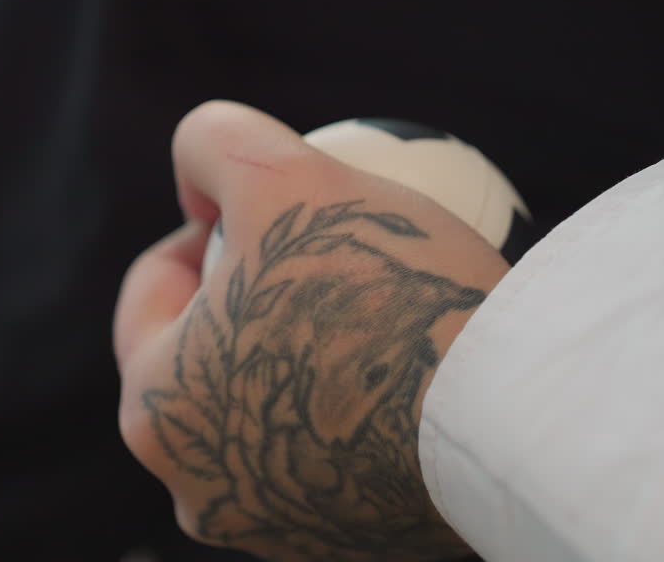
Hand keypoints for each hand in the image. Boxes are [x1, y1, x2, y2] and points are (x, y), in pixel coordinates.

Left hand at [114, 102, 509, 560]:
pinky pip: (340, 464)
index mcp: (157, 412)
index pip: (157, 288)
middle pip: (212, 357)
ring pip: (277, 414)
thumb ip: (212, 143)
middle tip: (329, 261)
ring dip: (308, 361)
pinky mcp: (349, 549)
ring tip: (374, 315)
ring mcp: (276, 532)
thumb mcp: (282, 174)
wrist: (507, 421)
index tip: (274, 214)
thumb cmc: (381, 297)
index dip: (211, 229)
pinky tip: (409, 378)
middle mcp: (201, 493)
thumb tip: (196, 175)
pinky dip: (360, 421)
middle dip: (255, 301)